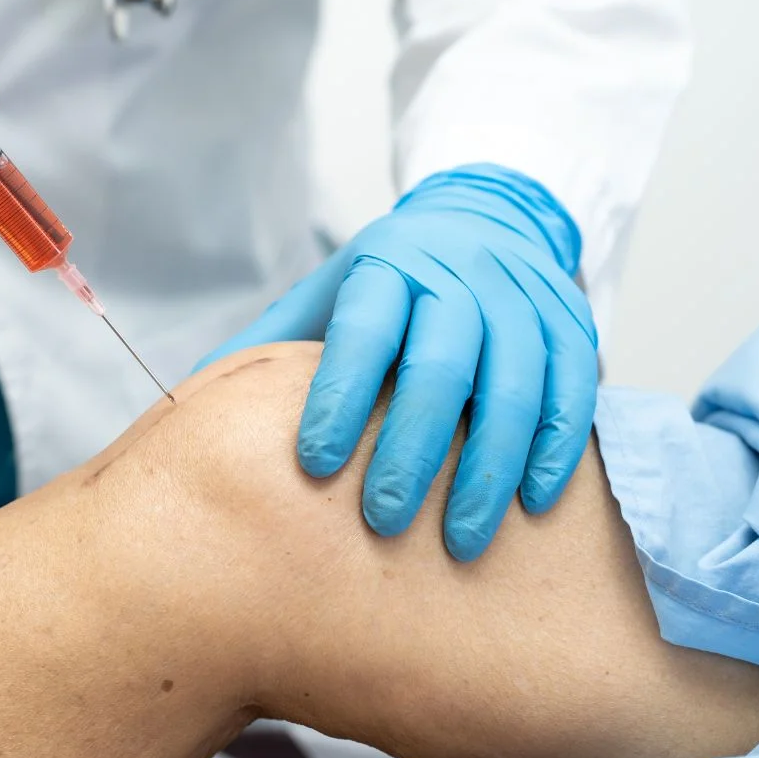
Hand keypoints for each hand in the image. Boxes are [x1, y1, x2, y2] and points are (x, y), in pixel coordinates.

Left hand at [202, 165, 597, 559]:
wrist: (487, 215)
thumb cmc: (391, 279)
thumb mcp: (325, 292)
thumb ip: (271, 345)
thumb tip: (186, 407)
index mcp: (387, 266)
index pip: (359, 332)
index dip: (338, 397)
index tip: (314, 465)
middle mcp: (458, 276)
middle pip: (439, 365)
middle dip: (411, 449)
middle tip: (382, 522)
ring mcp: (522, 298)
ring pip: (513, 385)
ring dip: (488, 468)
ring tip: (460, 542)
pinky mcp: (572, 323)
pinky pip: (572, 391)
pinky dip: (552, 449)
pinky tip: (529, 502)